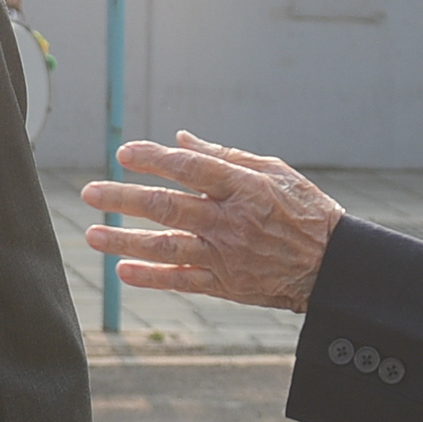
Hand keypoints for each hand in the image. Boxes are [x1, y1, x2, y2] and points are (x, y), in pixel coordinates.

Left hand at [79, 132, 345, 312]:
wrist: (333, 267)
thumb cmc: (303, 211)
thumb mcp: (274, 172)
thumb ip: (223, 155)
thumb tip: (179, 137)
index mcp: (245, 187)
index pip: (190, 168)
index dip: (154, 159)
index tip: (124, 153)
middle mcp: (231, 221)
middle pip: (168, 207)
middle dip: (123, 199)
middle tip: (89, 193)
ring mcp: (226, 255)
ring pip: (167, 247)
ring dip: (125, 241)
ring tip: (92, 234)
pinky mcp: (226, 283)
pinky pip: (181, 280)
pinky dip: (151, 277)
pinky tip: (122, 270)